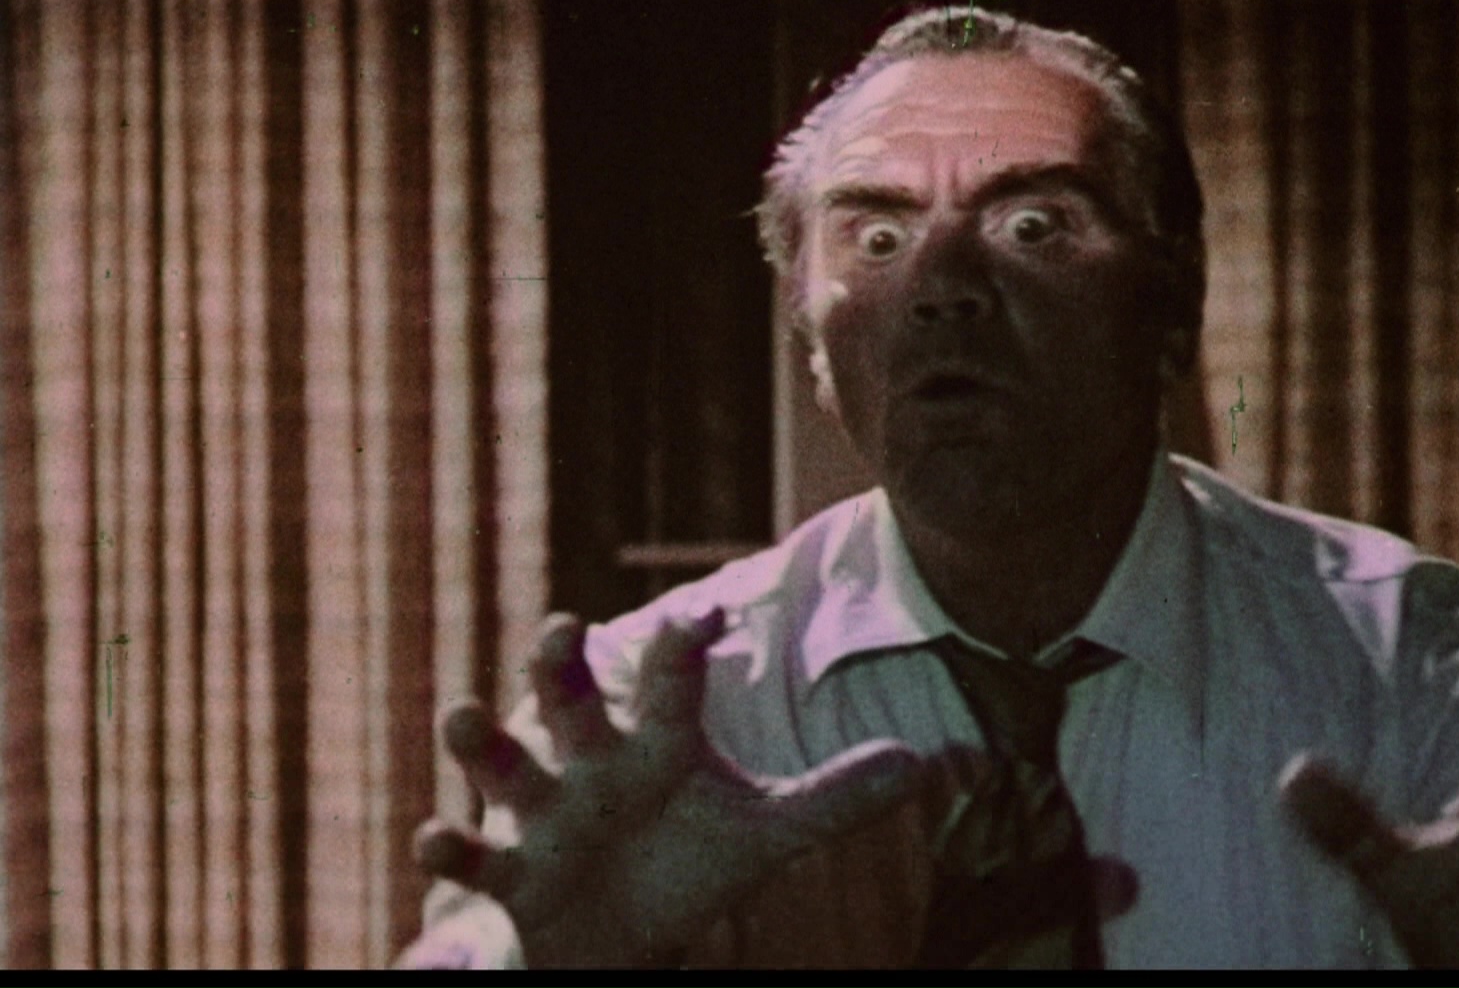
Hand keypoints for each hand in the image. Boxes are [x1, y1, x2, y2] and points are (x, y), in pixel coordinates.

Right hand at [404, 609, 923, 967]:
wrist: (628, 942)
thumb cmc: (692, 864)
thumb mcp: (767, 835)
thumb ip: (837, 799)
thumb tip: (924, 763)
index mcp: (657, 744)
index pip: (670, 680)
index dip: (682, 646)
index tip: (701, 616)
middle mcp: (593, 764)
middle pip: (570, 699)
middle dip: (560, 663)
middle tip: (564, 630)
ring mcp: (544, 816)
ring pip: (504, 764)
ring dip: (483, 739)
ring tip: (467, 715)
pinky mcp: (511, 875)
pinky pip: (474, 858)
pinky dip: (449, 848)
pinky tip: (433, 837)